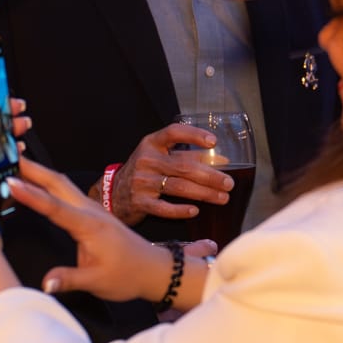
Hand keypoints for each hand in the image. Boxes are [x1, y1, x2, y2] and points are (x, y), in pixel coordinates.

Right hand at [7, 158, 213, 301]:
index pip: (55, 207)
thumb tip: (46, 283)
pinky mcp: (92, 213)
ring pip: (63, 185)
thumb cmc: (128, 275)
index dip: (31, 195)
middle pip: (58, 184)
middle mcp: (90, 211)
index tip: (11, 182)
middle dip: (33, 170)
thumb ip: (70, 279)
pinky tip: (38, 184)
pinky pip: (67, 192)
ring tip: (17, 164)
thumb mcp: (98, 282)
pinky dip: (49, 184)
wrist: (152, 269)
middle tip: (8, 158)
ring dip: (41, 173)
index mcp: (90, 226)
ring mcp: (92, 209)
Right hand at [109, 122, 233, 224]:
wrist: (113, 194)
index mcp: (151, 144)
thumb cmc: (144, 172)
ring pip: (179, 187)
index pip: (173, 132)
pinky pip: (163, 208)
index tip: (213, 141)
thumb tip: (222, 161)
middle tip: (229, 183)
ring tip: (222, 197)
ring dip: (204, 193)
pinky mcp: (140, 202)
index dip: (194, 135)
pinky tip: (195, 210)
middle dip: (210, 175)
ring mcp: (142, 182)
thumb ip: (185, 156)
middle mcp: (146, 160)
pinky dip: (180, 210)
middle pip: (184, 166)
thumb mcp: (158, 157)